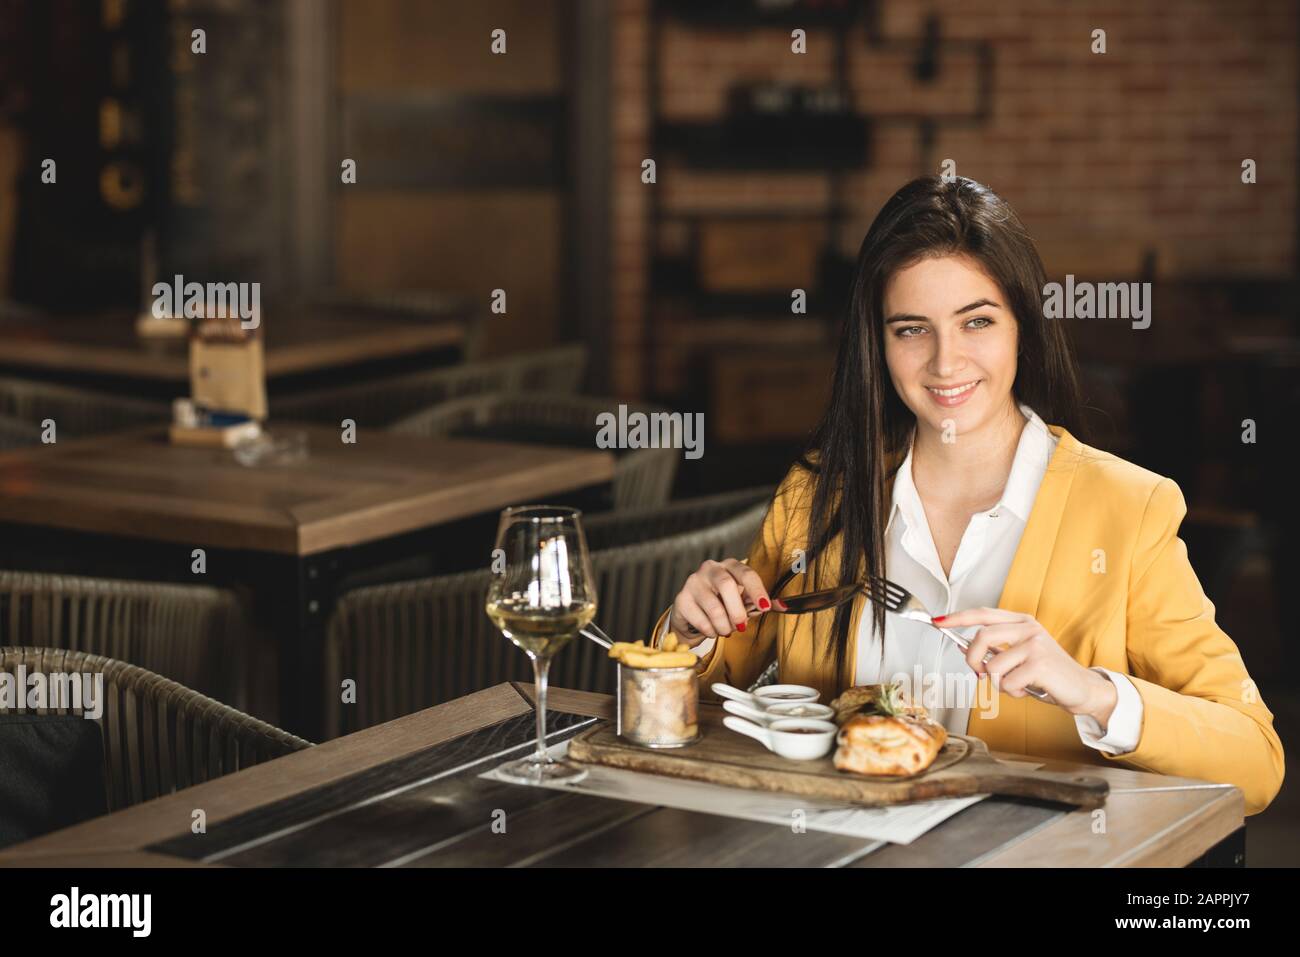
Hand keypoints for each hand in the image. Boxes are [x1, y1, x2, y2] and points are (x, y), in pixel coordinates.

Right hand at [669, 558, 770, 647]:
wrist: (692, 614)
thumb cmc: (721, 603)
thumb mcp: (742, 600)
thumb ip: (761, 603)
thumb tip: (785, 606)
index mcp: (729, 566)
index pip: (746, 573)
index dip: (757, 590)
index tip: (765, 607)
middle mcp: (710, 569)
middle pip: (726, 585)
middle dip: (737, 611)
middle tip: (740, 626)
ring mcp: (693, 582)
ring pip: (714, 607)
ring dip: (724, 626)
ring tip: (725, 630)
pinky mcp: (682, 599)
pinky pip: (701, 620)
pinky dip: (710, 631)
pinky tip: (711, 629)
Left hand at [934, 607, 1117, 724]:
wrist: (1081, 689)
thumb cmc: (1047, 674)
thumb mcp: (1020, 656)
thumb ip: (997, 650)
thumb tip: (966, 650)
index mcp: (1021, 622)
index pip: (983, 614)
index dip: (958, 618)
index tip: (938, 622)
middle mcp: (1028, 628)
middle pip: (981, 636)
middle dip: (972, 659)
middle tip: (978, 672)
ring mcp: (1035, 644)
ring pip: (992, 666)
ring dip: (998, 683)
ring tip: (1016, 684)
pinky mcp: (1040, 664)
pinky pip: (1007, 682)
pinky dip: (1012, 692)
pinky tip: (1027, 689)